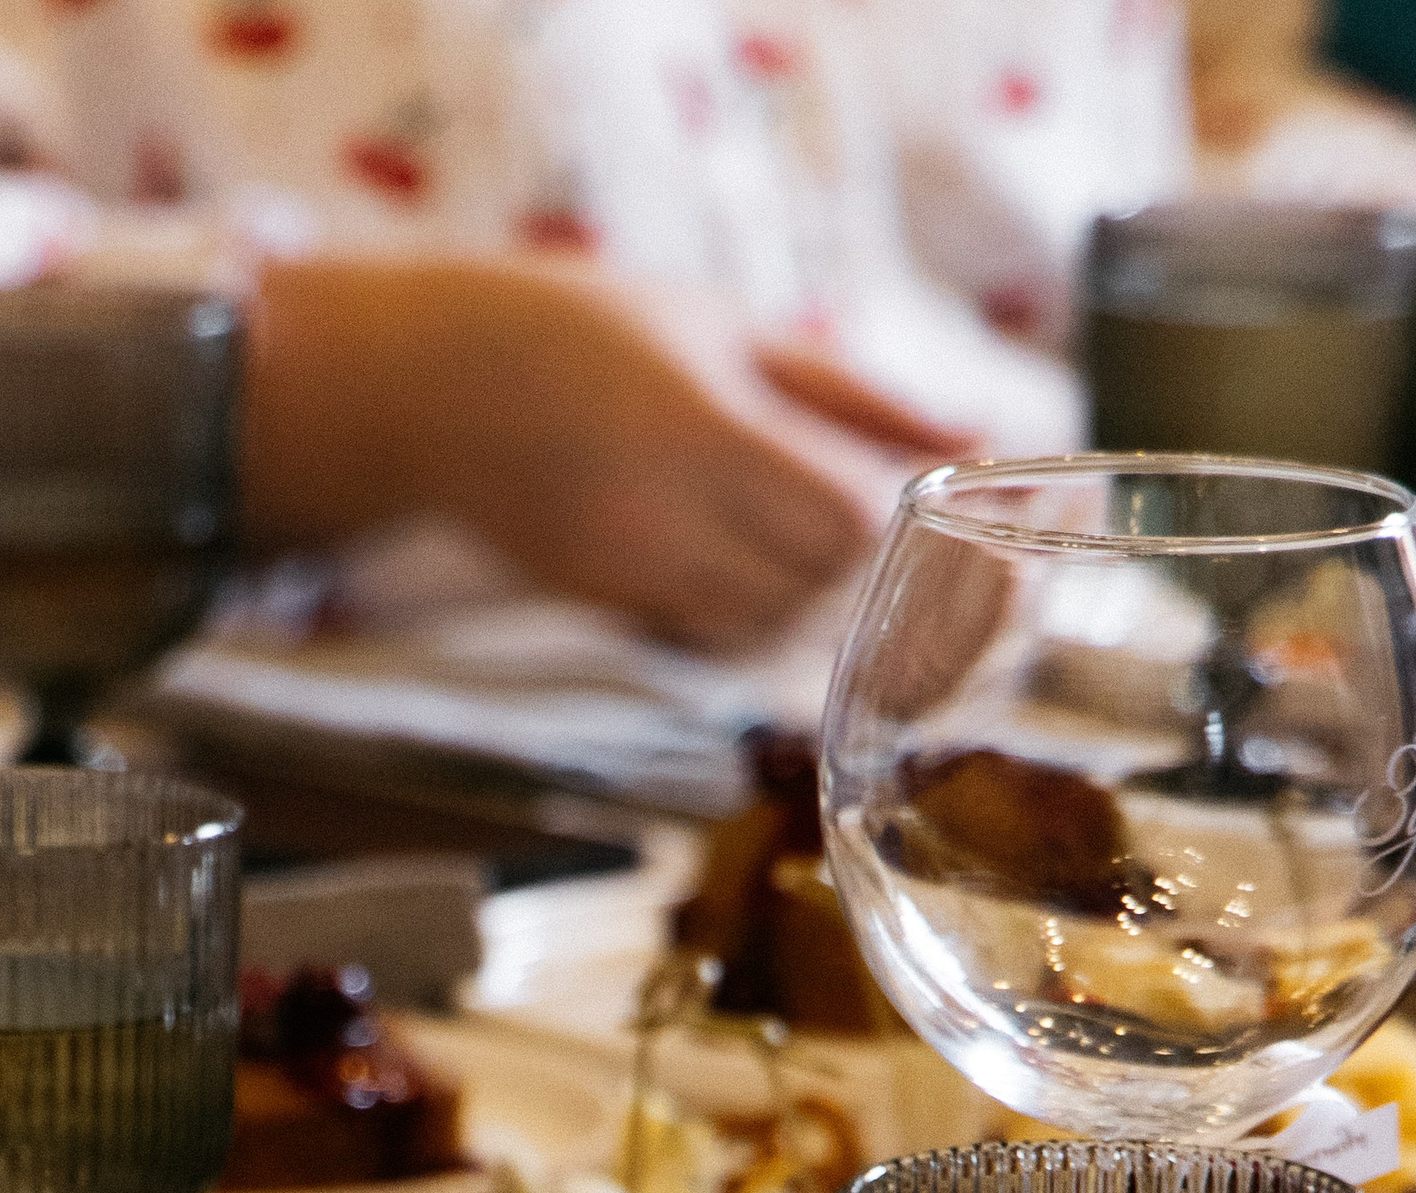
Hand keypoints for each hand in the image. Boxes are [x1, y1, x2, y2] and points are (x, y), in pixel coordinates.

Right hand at [246, 258, 966, 653]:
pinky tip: (717, 557)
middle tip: (831, 504)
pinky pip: (707, 636)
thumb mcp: (733, 331)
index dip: (882, 509)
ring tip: (767, 527)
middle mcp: (663, 517)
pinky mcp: (602, 610)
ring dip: (796, 594)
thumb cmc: (598, 332)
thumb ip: (855, 394)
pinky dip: (737, 612)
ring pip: (766, 627)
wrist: (439, 386)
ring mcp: (627, 575)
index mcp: (704, 426)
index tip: (882, 479)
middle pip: (817, 584)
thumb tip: (976, 438)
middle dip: (846, 555)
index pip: (847, 516)